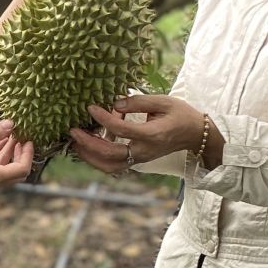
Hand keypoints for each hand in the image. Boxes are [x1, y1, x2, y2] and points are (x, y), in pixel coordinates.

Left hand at [69, 93, 205, 175]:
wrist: (195, 135)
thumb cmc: (180, 115)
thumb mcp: (163, 101)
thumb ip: (138, 102)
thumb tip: (114, 103)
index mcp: (151, 135)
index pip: (121, 130)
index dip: (103, 118)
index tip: (90, 107)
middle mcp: (144, 151)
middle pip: (110, 154)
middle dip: (89, 144)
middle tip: (73, 131)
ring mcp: (140, 158)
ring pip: (110, 166)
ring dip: (90, 156)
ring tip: (76, 142)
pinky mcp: (137, 160)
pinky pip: (114, 165)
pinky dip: (98, 159)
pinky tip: (88, 146)